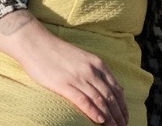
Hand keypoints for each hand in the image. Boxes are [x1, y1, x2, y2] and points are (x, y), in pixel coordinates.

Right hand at [0, 9, 127, 125]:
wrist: (36, 43)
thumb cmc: (58, 52)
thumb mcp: (83, 58)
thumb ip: (97, 71)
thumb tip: (112, 86)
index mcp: (97, 63)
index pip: (116, 88)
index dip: (123, 105)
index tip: (125, 117)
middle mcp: (91, 70)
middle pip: (110, 96)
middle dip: (119, 114)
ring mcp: (78, 77)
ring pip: (100, 100)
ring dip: (110, 117)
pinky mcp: (65, 84)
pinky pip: (83, 101)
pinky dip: (94, 112)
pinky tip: (100, 121)